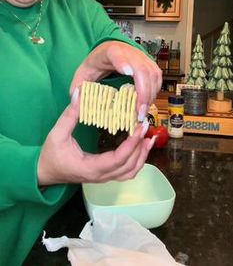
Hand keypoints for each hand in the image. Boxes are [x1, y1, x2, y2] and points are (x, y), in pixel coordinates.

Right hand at [37, 88, 155, 185]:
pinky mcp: (105, 174)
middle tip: (146, 126)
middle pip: (129, 167)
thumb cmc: (51, 154)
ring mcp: (104, 177)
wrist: (45, 172)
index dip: (132, 144)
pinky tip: (140, 147)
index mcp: (91, 167)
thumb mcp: (57, 133)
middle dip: (141, 147)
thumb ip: (69, 115)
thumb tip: (79, 94)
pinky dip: (137, 160)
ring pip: (130, 172)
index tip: (139, 128)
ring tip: (148, 137)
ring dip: (142, 156)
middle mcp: (101, 175)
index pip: (118, 159)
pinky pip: (126, 172)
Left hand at [70, 41, 161, 121]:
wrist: (107, 50)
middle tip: (139, 112)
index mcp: (109, 52)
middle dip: (143, 92)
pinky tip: (146, 104)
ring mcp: (142, 57)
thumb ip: (77, 88)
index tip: (128, 72)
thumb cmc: (96, 64)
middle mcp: (129, 52)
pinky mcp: (149, 64)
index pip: (117, 54)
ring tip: (142, 112)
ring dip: (150, 95)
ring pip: (153, 74)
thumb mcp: (82, 75)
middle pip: (141, 68)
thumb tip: (77, 101)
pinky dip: (154, 92)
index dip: (123, 62)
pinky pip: (157, 78)